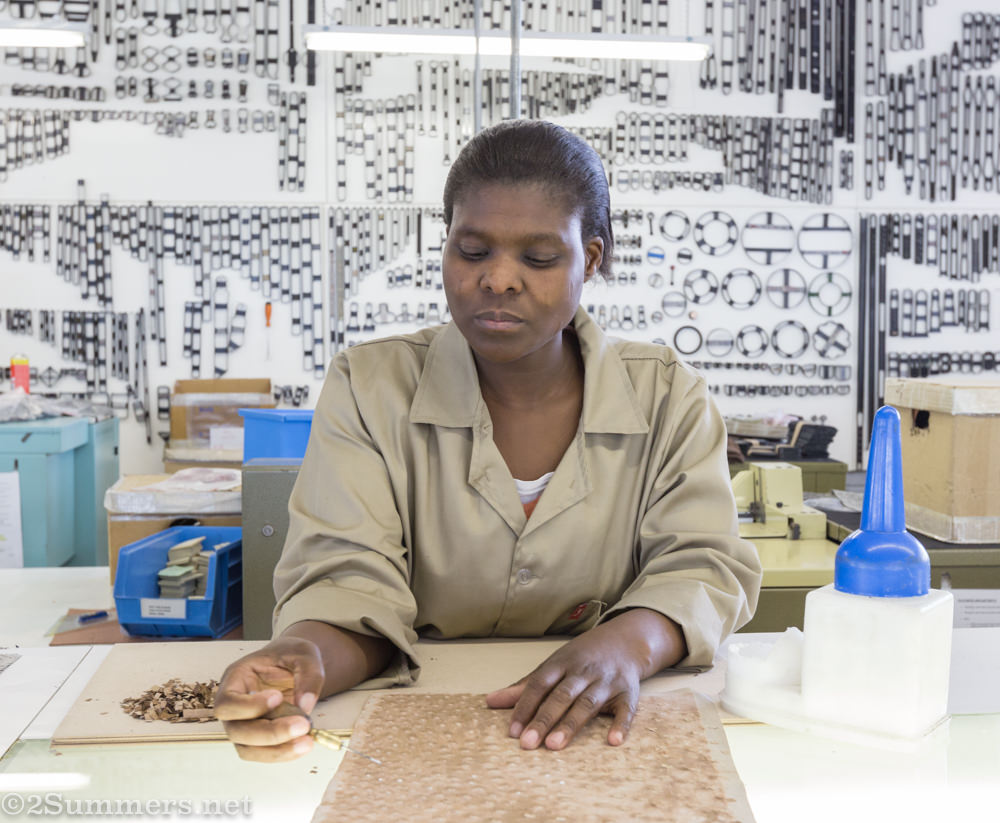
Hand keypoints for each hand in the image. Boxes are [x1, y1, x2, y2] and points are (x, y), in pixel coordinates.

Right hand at [214, 636, 324, 762]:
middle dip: (270, 733)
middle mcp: (234, 705)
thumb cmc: (291, 655)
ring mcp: (243, 724)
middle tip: (303, 725)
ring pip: (248, 749)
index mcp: (236, 678)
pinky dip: (283, 753)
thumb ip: (308, 676)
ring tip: (307, 742)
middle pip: (237, 730)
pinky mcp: (257, 738)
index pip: (227, 701)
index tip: (278, 697)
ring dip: (277, 750)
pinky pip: (263, 753)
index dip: (249, 706)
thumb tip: (306, 705)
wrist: (293, 663)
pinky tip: (303, 744)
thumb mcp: (304, 654)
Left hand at [485, 609, 684, 750]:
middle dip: (543, 719)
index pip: (539, 684)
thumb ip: (524, 686)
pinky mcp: (628, 693)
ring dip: (571, 724)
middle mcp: (584, 671)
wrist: (625, 641)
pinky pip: (625, 710)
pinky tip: (612, 742)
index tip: (512, 731)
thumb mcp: (553, 665)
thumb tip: (489, 701)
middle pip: (561, 695)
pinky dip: (620, 725)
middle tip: (527, 743)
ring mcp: (607, 681)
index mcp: (562, 663)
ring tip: (554, 745)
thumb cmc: (582, 658)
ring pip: (587, 703)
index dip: (524, 706)